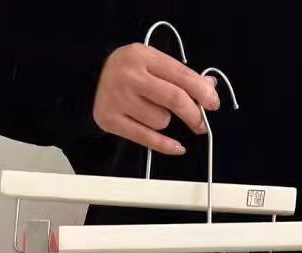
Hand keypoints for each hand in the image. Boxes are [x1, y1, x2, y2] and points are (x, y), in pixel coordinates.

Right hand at [93, 44, 219, 155]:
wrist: (88, 79)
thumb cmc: (126, 71)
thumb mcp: (152, 62)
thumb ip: (179, 74)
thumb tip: (209, 88)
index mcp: (143, 56)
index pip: (181, 75)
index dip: (201, 91)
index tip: (213, 103)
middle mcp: (130, 77)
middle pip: (174, 99)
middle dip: (194, 114)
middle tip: (201, 123)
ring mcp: (119, 100)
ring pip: (160, 120)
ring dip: (165, 122)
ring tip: (154, 113)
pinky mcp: (111, 120)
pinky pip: (146, 138)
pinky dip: (165, 145)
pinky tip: (176, 147)